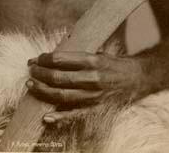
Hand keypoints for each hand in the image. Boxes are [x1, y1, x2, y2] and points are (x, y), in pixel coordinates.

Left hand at [26, 50, 142, 125]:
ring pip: (62, 96)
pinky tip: (46, 117)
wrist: (138, 78)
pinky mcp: (96, 110)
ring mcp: (94, 96)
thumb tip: (56, 50)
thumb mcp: (98, 52)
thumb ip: (79, 52)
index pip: (62, 59)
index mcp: (93, 60)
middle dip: (40, 73)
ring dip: (43, 91)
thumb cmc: (114, 63)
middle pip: (59, 78)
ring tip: (30, 84)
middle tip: (30, 69)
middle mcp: (92, 78)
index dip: (45, 59)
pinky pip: (74, 115)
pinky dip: (59, 118)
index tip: (36, 58)